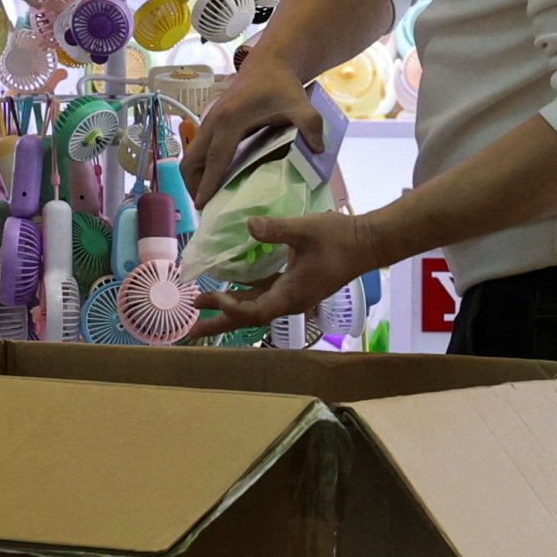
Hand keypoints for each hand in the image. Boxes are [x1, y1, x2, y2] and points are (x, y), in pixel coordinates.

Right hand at [186, 58, 321, 203]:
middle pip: (191, 160)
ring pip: (191, 155)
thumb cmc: (281, 83)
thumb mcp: (300, 104)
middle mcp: (213, 121)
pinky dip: (201, 165)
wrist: (269, 61)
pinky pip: (199, 149)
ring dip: (195, 177)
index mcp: (230, 120)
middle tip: (205, 207)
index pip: (215, 159)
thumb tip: (319, 151)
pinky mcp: (211, 121)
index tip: (202, 205)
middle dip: (193, 185)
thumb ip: (310, 126)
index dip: (208, 184)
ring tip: (207, 197)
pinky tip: (215, 178)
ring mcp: (209, 120)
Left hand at [196, 209, 385, 333]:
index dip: (231, 308)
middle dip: (220, 322)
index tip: (211, 296)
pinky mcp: (295, 285)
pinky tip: (230, 290)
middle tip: (191, 330)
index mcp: (291, 294)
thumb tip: (249, 225)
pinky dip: (244, 297)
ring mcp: (293, 295)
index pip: (254, 311)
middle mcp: (289, 301)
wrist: (366, 243)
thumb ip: (276, 229)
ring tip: (201, 306)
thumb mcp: (305, 230)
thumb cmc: (338, 238)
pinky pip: (264, 296)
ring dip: (229, 309)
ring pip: (255, 308)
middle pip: (249, 318)